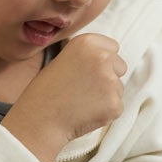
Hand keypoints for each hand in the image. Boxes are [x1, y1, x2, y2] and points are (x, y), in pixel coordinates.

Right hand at [2, 33, 125, 161]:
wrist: (40, 119)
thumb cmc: (48, 90)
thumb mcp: (65, 59)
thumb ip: (89, 55)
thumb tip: (111, 59)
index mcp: (87, 42)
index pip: (113, 47)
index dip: (102, 60)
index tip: (88, 70)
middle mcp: (102, 57)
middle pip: (120, 66)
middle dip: (108, 77)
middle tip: (84, 88)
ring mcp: (110, 81)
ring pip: (118, 88)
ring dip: (106, 96)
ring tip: (81, 101)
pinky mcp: (114, 104)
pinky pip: (117, 106)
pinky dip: (105, 112)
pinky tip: (85, 112)